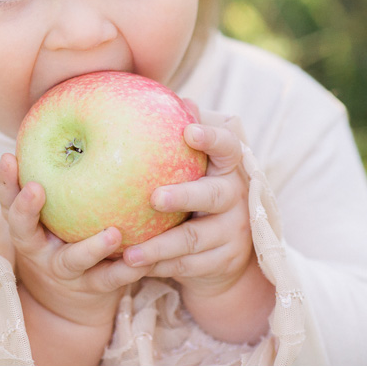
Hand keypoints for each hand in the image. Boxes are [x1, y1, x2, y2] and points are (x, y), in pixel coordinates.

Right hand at [0, 153, 128, 361]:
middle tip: (36, 189)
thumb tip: (95, 107)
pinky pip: (109, 279)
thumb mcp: (61, 203)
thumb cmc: (69, 228)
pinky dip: (125, 271)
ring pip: (72, 260)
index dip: (5, 180)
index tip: (8, 157)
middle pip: (22, 229)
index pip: (8, 197)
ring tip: (112, 233)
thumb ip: (70, 169)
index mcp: (27, 221)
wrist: (74, 294)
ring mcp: (63, 269)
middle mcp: (37, 245)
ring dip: (91, 248)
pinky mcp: (91, 287)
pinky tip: (142, 260)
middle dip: (25, 209)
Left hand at [102, 110, 274, 342]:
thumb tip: (174, 99)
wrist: (226, 254)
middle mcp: (236, 198)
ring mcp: (231, 233)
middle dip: (185, 195)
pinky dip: (158, 267)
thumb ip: (182, 141)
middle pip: (214, 195)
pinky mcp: (219, 262)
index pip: (229, 146)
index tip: (189, 130)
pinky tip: (132, 268)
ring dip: (160, 246)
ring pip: (193, 239)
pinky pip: (186, 266)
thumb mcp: (199, 169)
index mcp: (229, 168)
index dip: (212, 137)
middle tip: (155, 197)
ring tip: (129, 253)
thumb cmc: (200, 196)